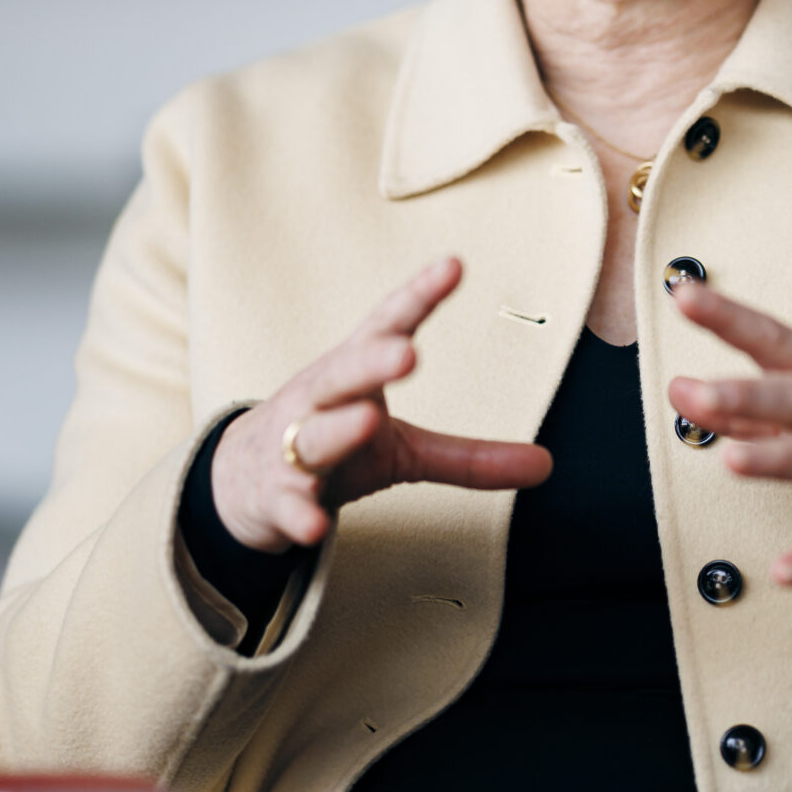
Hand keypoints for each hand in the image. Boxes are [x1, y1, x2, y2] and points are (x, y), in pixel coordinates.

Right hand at [211, 258, 551, 551]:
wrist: (244, 485)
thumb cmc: (335, 445)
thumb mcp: (403, 448)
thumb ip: (469, 456)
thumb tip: (548, 464)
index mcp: (354, 372)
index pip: (388, 324)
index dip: (419, 295)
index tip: (454, 265)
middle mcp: (320, 399)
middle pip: (344, 372)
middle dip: (373, 361)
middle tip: (407, 352)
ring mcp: (292, 446)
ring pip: (313, 434)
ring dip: (338, 428)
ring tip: (366, 420)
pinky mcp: (275, 494)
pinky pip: (288, 502)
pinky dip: (301, 512)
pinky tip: (316, 525)